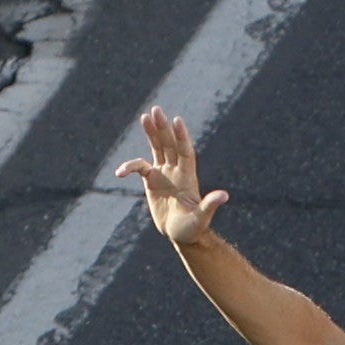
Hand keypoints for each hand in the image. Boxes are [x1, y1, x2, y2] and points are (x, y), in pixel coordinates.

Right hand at [116, 106, 226, 247]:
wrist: (181, 234)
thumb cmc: (193, 228)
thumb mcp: (201, 218)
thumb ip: (210, 205)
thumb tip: (224, 196)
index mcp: (188, 176)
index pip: (185, 151)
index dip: (181, 136)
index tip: (177, 121)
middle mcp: (176, 170)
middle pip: (169, 144)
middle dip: (163, 128)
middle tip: (156, 110)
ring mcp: (164, 173)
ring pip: (157, 148)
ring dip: (151, 133)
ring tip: (144, 117)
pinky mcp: (152, 181)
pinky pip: (139, 168)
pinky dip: (130, 167)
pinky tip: (120, 172)